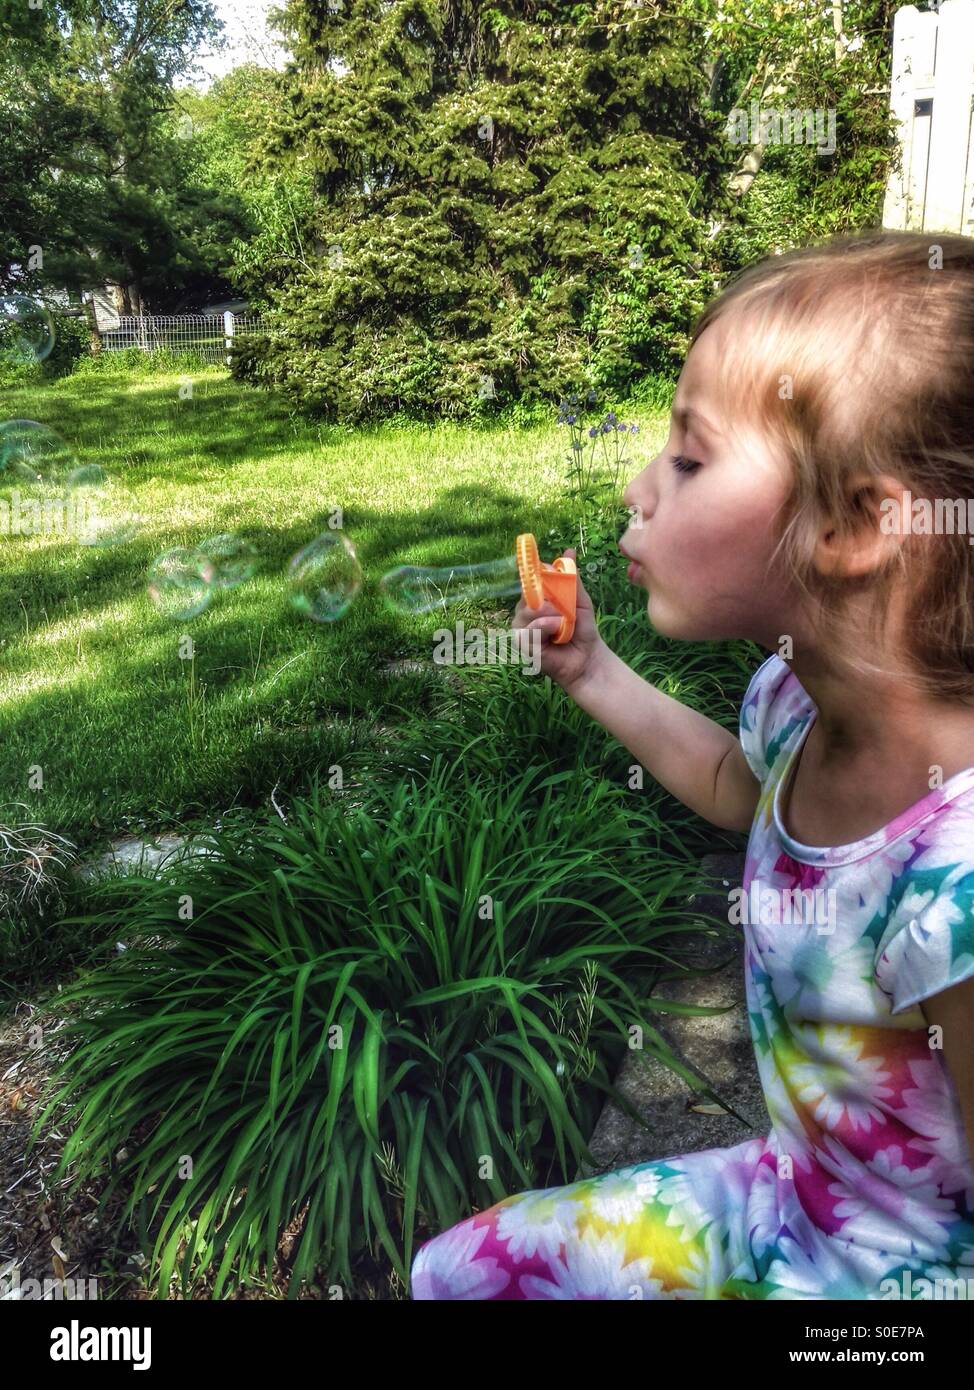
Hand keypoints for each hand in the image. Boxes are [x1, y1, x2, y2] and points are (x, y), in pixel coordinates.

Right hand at [511, 548, 609, 692]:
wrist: (588, 656)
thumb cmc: (582, 629)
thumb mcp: (579, 599)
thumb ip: (571, 578)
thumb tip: (569, 551)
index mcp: (535, 599)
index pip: (529, 580)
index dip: (536, 576)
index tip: (546, 573)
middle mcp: (524, 612)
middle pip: (527, 594)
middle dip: (551, 600)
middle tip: (566, 612)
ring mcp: (521, 628)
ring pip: (529, 611)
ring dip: (552, 616)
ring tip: (564, 625)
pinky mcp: (522, 645)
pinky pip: (532, 628)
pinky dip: (548, 628)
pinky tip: (557, 635)